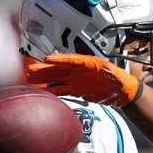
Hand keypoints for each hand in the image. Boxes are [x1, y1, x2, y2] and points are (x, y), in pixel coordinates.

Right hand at [25, 53, 141, 106]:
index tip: (47, 59)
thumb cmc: (121, 81)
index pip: (72, 60)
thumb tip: (110, 70)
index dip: (59, 60)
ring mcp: (77, 80)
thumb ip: (112, 73)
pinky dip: (52, 91)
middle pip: (60, 68)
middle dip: (45, 69)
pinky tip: (42, 92)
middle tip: (30, 70)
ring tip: (30, 80)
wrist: (123, 93)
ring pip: (57, 78)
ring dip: (44, 79)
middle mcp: (81, 71)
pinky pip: (61, 89)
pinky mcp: (76, 90)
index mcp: (90, 64)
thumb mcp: (118, 75)